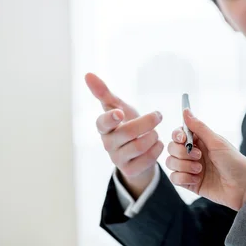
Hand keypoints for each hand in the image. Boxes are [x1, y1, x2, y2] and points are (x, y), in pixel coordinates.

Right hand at [85, 73, 164, 197]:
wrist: (136, 149)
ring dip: (153, 135)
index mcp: (104, 127)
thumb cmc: (125, 122)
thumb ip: (104, 92)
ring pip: (139, 146)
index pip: (102, 123)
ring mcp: (118, 159)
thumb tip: (87, 74)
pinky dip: (157, 149)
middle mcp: (108, 144)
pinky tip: (157, 144)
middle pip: (127, 133)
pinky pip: (148, 160)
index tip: (120, 113)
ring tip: (155, 132)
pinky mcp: (130, 170)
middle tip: (158, 115)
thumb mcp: (117, 106)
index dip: (110, 118)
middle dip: (147, 122)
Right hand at [165, 109, 245, 210]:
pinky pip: (174, 178)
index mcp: (200, 141)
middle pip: (172, 148)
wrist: (242, 188)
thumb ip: (199, 127)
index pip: (179, 134)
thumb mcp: (216, 142)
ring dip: (184, 166)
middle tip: (198, 156)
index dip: (177, 136)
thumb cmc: (234, 162)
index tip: (183, 139)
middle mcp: (193, 153)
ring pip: (171, 163)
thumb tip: (186, 110)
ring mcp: (190, 168)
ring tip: (200, 170)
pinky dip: (184, 178)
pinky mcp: (189, 183)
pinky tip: (197, 179)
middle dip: (182, 153)